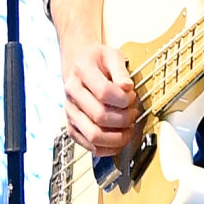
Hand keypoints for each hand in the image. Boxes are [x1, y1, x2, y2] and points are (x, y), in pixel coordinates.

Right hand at [62, 41, 139, 156]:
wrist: (78, 64)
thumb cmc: (97, 60)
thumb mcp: (112, 55)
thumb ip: (121, 70)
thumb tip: (127, 88)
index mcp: (81, 72)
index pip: (104, 92)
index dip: (124, 99)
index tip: (132, 97)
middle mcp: (72, 93)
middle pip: (100, 116)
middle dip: (124, 118)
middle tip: (133, 113)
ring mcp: (70, 112)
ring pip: (93, 135)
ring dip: (117, 137)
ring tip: (129, 129)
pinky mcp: (72, 126)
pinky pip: (88, 146)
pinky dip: (107, 148)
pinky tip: (119, 141)